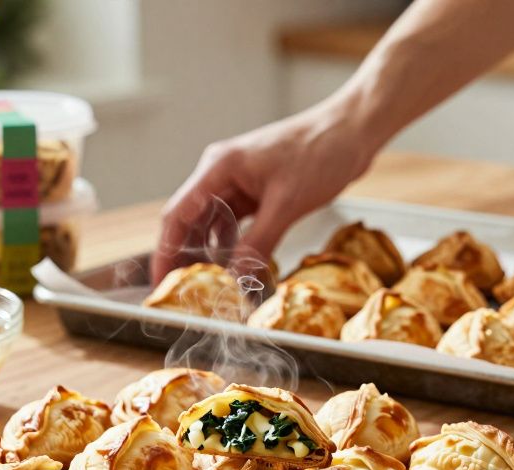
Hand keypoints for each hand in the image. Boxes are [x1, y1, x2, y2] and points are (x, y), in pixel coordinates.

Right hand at [153, 100, 375, 280]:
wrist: (351, 131)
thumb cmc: (320, 152)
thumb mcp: (288, 203)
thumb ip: (258, 242)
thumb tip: (235, 280)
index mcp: (218, 168)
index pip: (178, 214)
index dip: (166, 251)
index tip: (162, 284)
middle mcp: (220, 174)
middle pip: (188, 222)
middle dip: (183, 258)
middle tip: (182, 294)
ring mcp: (237, 183)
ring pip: (210, 225)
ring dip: (208, 255)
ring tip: (207, 288)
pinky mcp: (255, 192)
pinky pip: (232, 224)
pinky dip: (231, 247)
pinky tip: (234, 268)